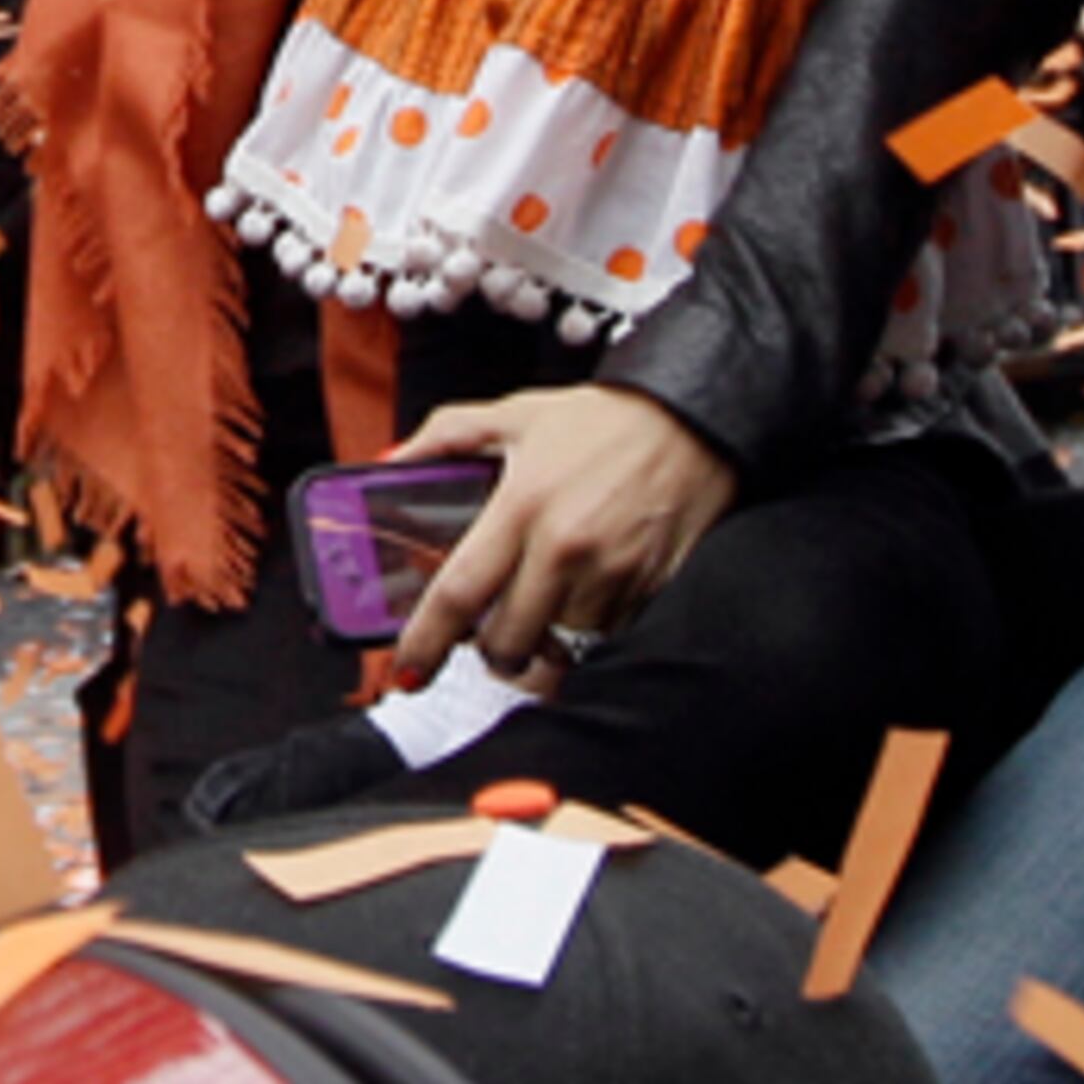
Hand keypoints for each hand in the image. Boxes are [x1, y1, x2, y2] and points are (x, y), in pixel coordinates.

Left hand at [384, 384, 738, 685]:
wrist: (692, 419)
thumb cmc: (603, 419)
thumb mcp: (518, 413)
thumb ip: (448, 436)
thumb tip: (391, 461)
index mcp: (523, 504)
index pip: (459, 592)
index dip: (426, 641)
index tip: (409, 670)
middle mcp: (565, 545)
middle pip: (508, 641)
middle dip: (493, 651)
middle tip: (493, 634)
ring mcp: (611, 572)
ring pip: (560, 647)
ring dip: (546, 640)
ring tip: (548, 605)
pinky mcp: (649, 589)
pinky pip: (606, 638)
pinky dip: (590, 631)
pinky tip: (588, 594)